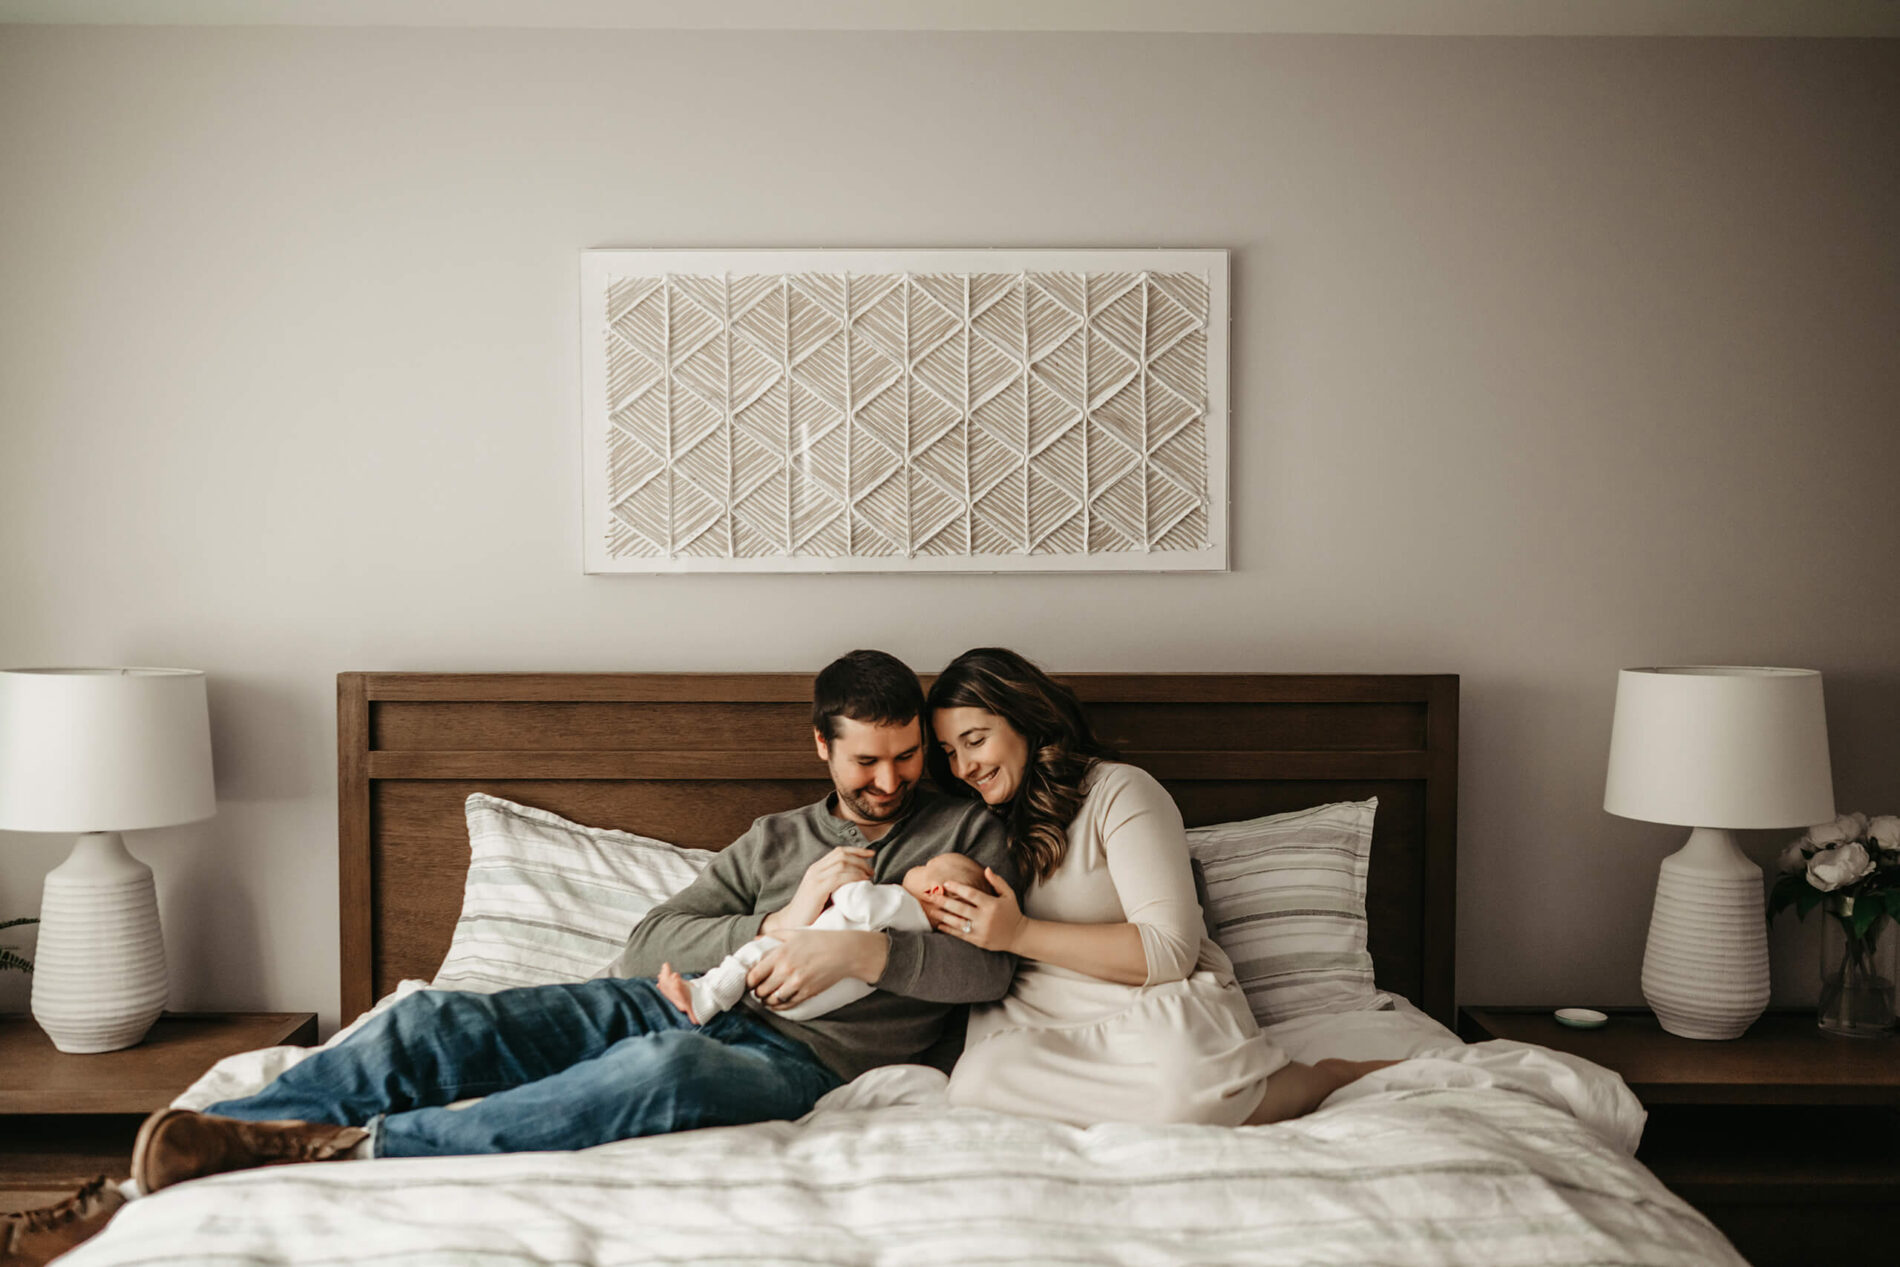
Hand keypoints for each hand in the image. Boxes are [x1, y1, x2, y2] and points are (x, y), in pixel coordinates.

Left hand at [745, 929, 887, 1009]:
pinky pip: (787, 1005)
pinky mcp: (807, 993)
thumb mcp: (795, 933)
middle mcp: (786, 970)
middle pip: (761, 990)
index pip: (754, 975)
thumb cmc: (819, 940)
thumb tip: (755, 940)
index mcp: (780, 954)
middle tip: (757, 990)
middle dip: (757, 992)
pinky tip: (777, 1002)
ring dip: (767, 1000)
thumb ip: (774, 936)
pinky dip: (779, 1006)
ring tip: (766, 998)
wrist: (844, 952)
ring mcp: (797, 983)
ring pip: (772, 1000)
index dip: (748, 981)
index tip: (749, 982)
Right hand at [763, 846, 873, 933]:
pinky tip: (861, 882)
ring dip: (859, 868)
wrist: (791, 922)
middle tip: (872, 871)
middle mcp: (815, 869)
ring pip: (842, 863)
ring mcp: (815, 878)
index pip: (839, 851)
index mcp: (816, 868)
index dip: (857, 850)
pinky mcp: (817, 889)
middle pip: (842, 854)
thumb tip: (858, 880)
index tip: (871, 854)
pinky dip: (853, 877)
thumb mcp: (823, 892)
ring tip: (868, 878)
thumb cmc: (811, 911)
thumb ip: (835, 883)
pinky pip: (839, 877)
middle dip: (861, 859)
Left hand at [933, 868, 1025, 952]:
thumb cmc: (1012, 912)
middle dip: (944, 902)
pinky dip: (949, 930)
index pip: (971, 894)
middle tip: (932, 896)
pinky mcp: (978, 941)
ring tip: (932, 911)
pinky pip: (960, 935)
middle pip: (961, 908)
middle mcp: (985, 918)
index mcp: (992, 905)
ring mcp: (981, 931)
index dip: (958, 887)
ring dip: (943, 916)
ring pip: (958, 923)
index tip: (946, 882)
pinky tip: (940, 925)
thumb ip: (997, 881)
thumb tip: (986, 869)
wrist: (1018, 935)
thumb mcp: (1008, 894)